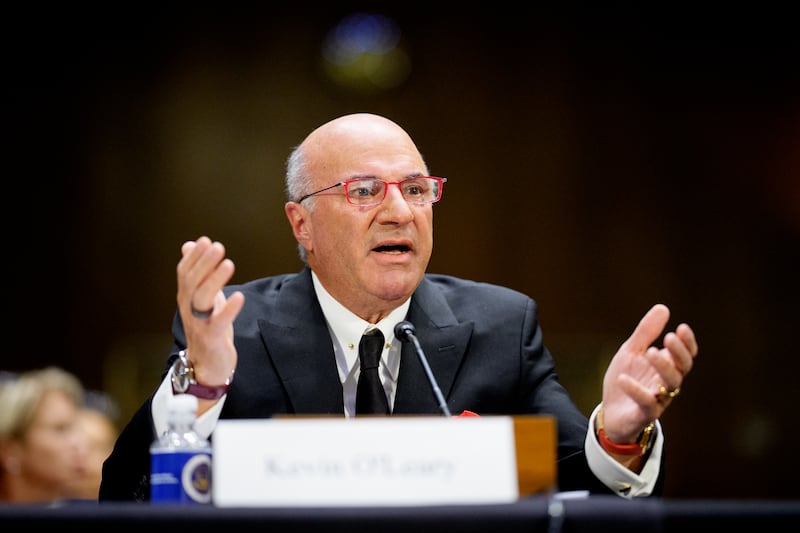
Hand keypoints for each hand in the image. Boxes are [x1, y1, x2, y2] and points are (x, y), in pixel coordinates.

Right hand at [176, 236, 244, 402]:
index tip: (204, 240)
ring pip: (202, 299)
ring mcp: (199, 323)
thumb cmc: (206, 328)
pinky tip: (238, 297)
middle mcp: (189, 309)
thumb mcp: (200, 297)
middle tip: (217, 246)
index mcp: (186, 298)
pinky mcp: (212, 338)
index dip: (194, 257)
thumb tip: (188, 245)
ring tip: (228, 264)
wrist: (206, 364)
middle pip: (192, 282)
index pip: (184, 273)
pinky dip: (228, 309)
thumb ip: (197, 272)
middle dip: (204, 263)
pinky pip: (219, 322)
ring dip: (214, 280)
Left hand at [600, 304, 698, 443]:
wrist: (610, 412)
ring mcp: (658, 400)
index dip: (687, 343)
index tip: (681, 328)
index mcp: (666, 368)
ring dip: (664, 368)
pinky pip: (647, 404)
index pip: (685, 356)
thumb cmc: (626, 379)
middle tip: (669, 338)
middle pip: (682, 369)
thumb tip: (663, 308)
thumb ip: (646, 333)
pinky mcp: (644, 415)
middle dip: (678, 353)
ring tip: (651, 352)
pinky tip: (623, 379)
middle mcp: (666, 384)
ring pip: (670, 385)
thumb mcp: (631, 352)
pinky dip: (636, 391)